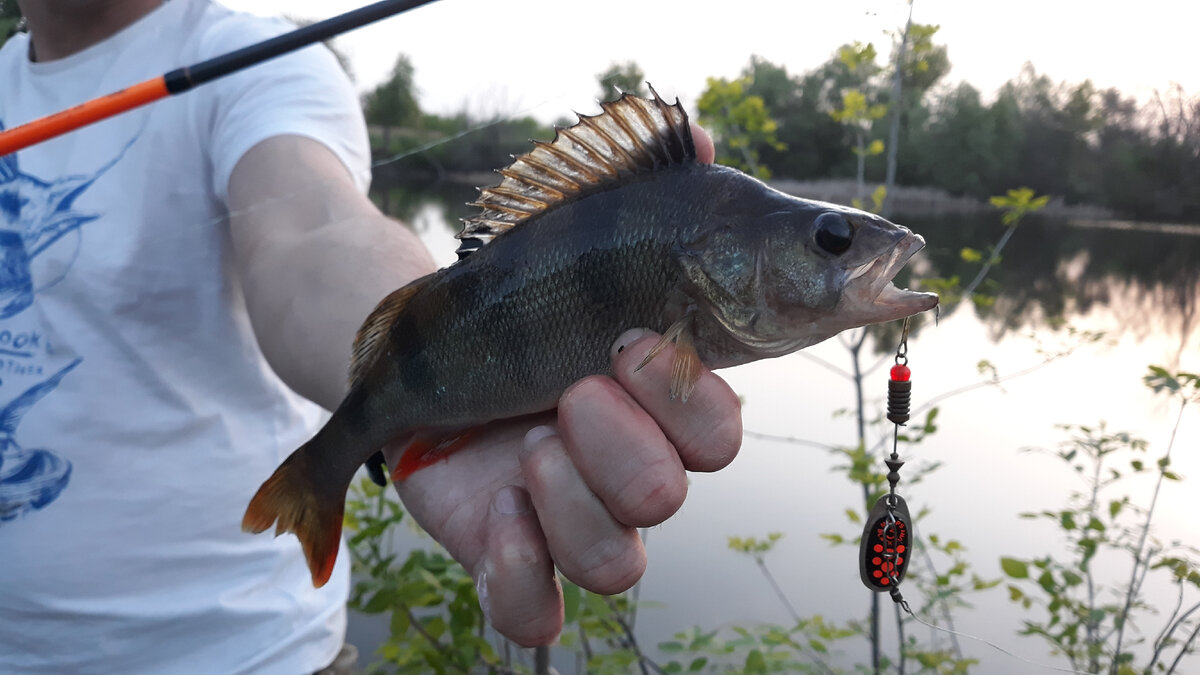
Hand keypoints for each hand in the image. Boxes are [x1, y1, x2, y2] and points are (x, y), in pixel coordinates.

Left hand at [386, 328, 741, 645]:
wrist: (419, 364)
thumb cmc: (502, 325)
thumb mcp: (560, 294)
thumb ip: (624, 295)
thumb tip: (661, 311)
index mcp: (653, 415)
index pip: (716, 439)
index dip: (684, 405)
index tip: (626, 343)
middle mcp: (624, 480)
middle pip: (664, 499)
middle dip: (617, 443)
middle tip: (571, 394)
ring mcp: (568, 529)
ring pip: (612, 565)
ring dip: (568, 498)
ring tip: (528, 446)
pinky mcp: (508, 565)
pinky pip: (535, 614)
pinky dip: (520, 569)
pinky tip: (500, 509)